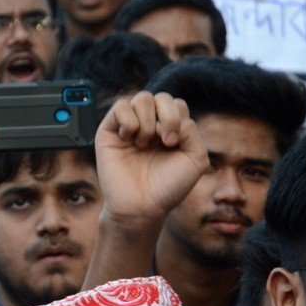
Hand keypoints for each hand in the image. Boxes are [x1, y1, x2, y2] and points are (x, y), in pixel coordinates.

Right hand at [93, 90, 206, 224]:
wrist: (141, 207)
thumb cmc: (167, 187)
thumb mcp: (195, 159)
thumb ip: (192, 131)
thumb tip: (174, 115)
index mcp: (169, 130)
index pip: (176, 105)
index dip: (178, 118)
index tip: (175, 144)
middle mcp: (150, 126)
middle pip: (161, 98)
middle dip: (168, 116)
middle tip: (165, 142)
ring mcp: (130, 127)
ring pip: (142, 98)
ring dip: (147, 121)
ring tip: (144, 143)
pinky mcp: (110, 131)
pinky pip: (120, 106)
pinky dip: (128, 118)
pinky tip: (129, 137)